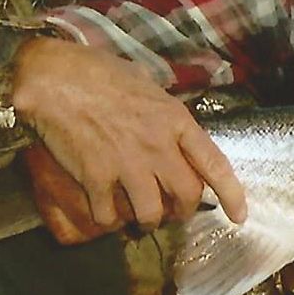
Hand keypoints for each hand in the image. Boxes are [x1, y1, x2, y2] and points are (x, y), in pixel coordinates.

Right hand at [10, 38, 246, 237]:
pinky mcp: (96, 178)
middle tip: (172, 212)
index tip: (239, 216)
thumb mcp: (147, 85)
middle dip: (182, 211)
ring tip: (138, 218)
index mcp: (175, 120)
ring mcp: (127, 164)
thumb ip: (165, 114)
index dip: (231, 194)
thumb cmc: (99, 73)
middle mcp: (158, 146)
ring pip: (151, 215)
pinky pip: (109, 217)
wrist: (54, 77)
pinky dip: (108, 221)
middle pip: (187, 196)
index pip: (215, 163)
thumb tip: (174, 133)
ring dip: (147, 222)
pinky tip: (103, 211)